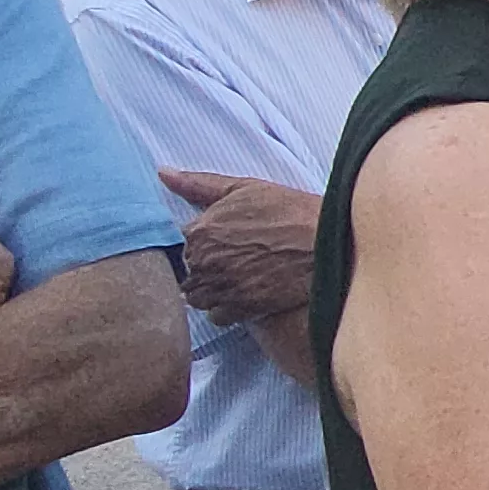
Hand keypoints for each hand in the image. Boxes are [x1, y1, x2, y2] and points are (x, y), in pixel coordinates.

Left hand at [163, 171, 321, 324]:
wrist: (325, 243)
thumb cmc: (287, 211)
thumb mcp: (243, 188)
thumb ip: (198, 184)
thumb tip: (163, 173)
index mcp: (200, 230)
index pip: (183, 243)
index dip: (204, 241)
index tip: (225, 240)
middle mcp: (205, 262)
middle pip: (189, 271)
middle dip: (206, 266)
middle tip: (235, 258)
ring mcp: (221, 287)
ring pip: (198, 296)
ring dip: (211, 289)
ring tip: (237, 277)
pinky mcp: (240, 309)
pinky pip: (216, 316)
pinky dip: (225, 308)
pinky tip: (243, 293)